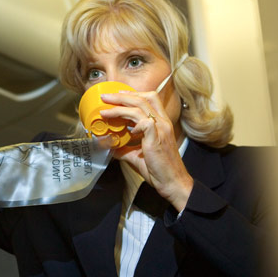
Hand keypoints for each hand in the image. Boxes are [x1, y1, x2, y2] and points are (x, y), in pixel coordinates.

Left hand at [99, 91, 191, 211]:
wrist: (172, 182)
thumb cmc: (158, 169)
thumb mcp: (137, 156)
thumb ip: (124, 149)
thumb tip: (109, 146)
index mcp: (161, 124)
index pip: (149, 99)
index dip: (133, 94)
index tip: (118, 94)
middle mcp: (162, 123)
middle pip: (143, 98)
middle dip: (122, 96)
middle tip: (106, 97)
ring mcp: (161, 129)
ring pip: (140, 107)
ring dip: (120, 106)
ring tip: (105, 110)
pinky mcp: (157, 138)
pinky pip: (144, 122)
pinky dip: (131, 122)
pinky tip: (125, 129)